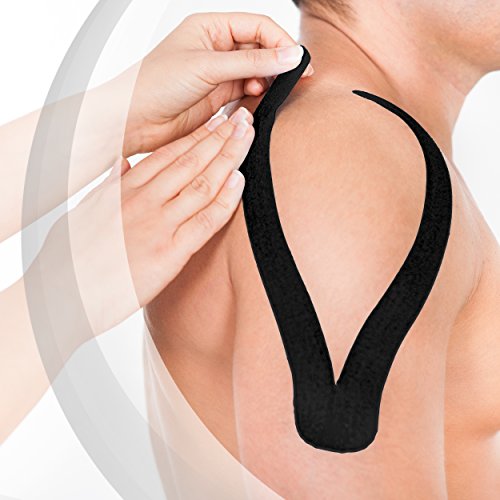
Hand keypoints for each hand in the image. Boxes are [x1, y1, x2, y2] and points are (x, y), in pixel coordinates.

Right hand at [42, 107, 253, 334]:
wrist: (61, 296)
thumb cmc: (70, 258)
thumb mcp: (85, 213)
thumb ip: (109, 187)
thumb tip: (123, 164)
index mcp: (124, 189)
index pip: (168, 154)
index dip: (197, 135)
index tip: (216, 121)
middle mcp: (143, 201)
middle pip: (190, 161)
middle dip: (220, 137)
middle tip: (243, 118)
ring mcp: (157, 225)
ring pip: (202, 183)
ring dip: (229, 158)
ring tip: (248, 137)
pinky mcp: (170, 253)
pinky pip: (206, 222)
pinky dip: (226, 200)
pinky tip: (241, 180)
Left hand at [122, 12, 312, 155]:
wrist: (135, 120)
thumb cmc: (156, 84)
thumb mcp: (207, 66)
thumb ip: (251, 63)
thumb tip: (290, 56)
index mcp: (210, 27)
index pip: (257, 26)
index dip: (280, 41)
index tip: (297, 60)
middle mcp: (216, 48)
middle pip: (260, 50)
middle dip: (277, 63)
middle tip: (293, 79)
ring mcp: (219, 74)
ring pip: (256, 73)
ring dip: (266, 83)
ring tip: (266, 92)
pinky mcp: (219, 99)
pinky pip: (248, 94)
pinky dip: (256, 98)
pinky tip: (255, 103)